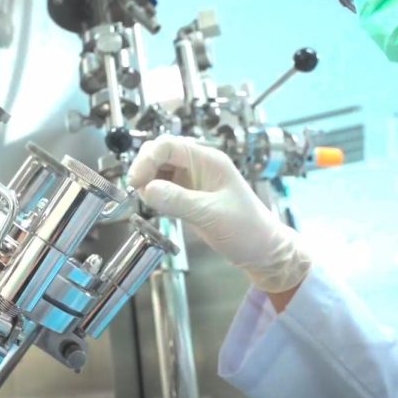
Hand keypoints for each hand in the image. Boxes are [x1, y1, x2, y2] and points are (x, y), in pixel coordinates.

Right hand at [127, 135, 309, 292]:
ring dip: (147, 181)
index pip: (168, 145)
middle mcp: (198, 166)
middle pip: (159, 154)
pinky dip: (153, 194)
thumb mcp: (211, 215)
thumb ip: (178, 201)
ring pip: (158, 171)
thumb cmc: (246, 229)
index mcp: (208, 160)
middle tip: (136, 190)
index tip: (136, 180)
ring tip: (146, 202)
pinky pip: (163, 187)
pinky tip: (154, 206)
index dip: (147, 159)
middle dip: (144, 168)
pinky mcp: (187, 197)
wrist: (261, 252)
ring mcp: (191, 181)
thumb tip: (147, 190)